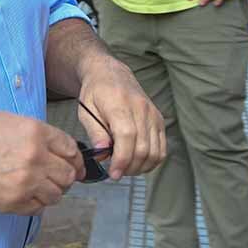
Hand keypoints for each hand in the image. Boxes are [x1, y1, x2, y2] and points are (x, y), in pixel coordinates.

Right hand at [0, 112, 84, 214]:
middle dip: (66, 175)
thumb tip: (56, 148)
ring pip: (57, 193)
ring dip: (52, 190)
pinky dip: (36, 202)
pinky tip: (25, 193)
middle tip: (58, 176)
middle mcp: (34, 157)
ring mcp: (25, 182)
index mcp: (34, 132)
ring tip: (38, 185)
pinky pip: (39, 207)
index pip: (70, 148)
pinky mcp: (14, 202)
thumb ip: (36, 134)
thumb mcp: (8, 121)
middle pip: (68, 174)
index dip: (75, 157)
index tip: (76, 163)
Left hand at [76, 58, 164, 179]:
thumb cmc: (95, 92)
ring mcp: (152, 114)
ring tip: (125, 167)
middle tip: (116, 172)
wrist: (110, 74)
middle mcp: (140, 108)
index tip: (113, 173)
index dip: (121, 159)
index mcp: (119, 104)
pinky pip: (162, 148)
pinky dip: (152, 161)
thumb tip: (103, 154)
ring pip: (155, 151)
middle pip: (143, 148)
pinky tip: (138, 162)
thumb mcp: (85, 110)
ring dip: (141, 167)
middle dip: (129, 167)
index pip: (126, 137)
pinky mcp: (159, 120)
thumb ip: (95, 133)